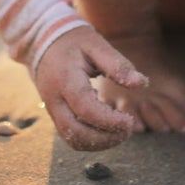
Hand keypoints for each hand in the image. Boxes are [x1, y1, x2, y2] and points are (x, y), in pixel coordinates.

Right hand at [32, 26, 146, 150]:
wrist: (43, 42)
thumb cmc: (74, 42)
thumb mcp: (96, 44)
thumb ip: (118, 64)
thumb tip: (141, 83)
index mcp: (65, 80)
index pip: (85, 108)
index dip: (109, 120)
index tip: (129, 120)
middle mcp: (54, 99)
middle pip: (75, 132)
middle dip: (105, 138)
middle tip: (127, 129)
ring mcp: (52, 110)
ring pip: (72, 139)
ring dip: (99, 143)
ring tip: (120, 133)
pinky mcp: (55, 115)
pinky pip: (70, 136)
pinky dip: (90, 141)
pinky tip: (107, 131)